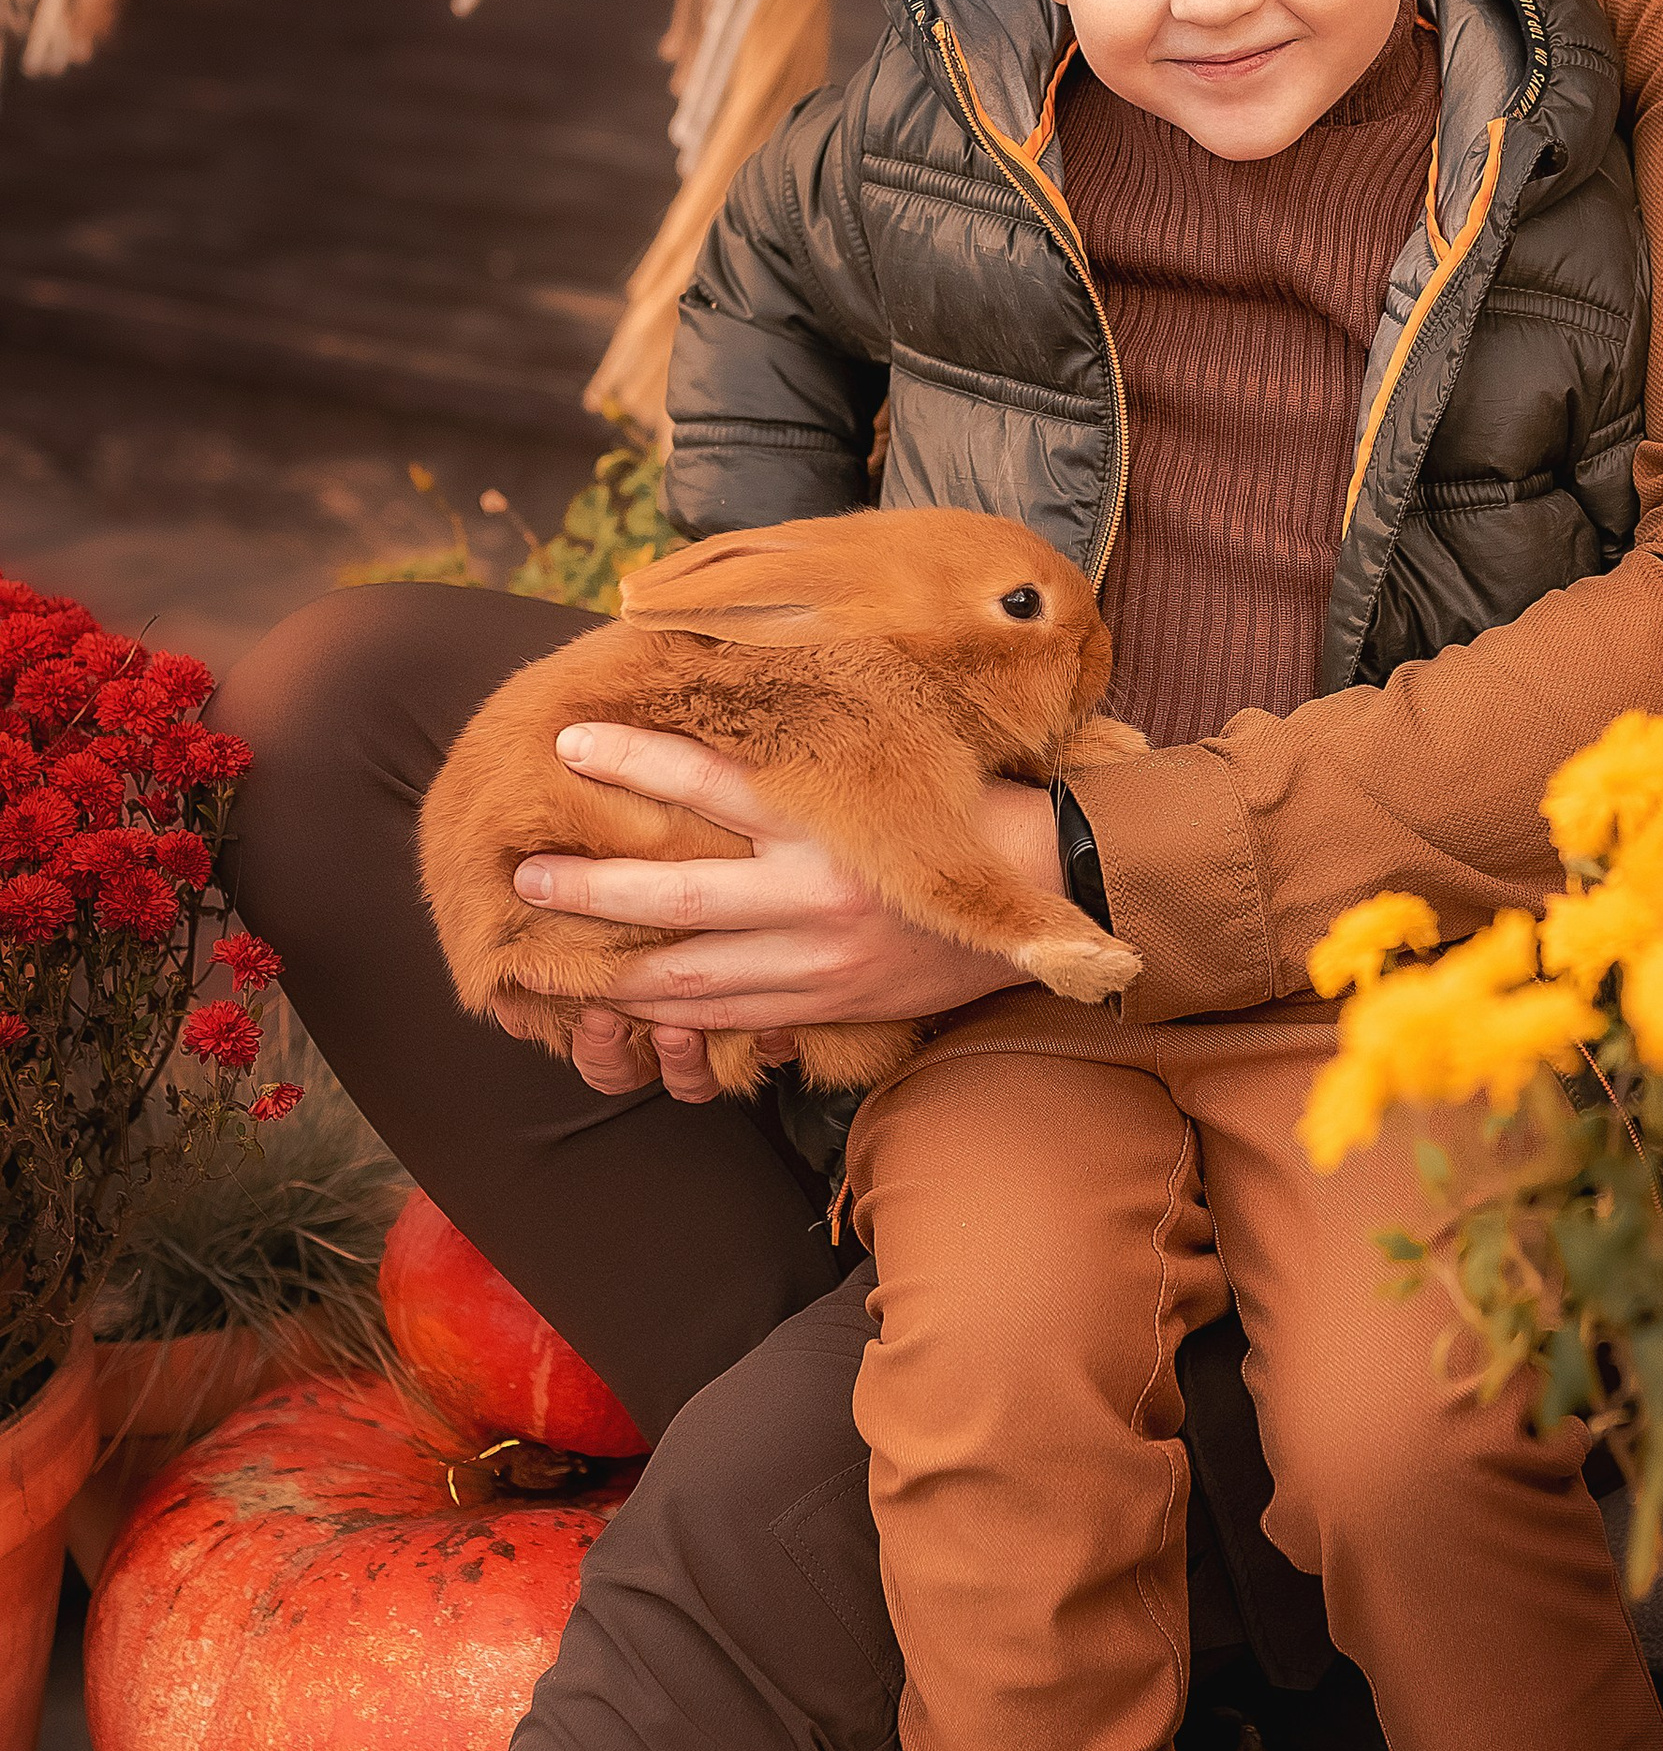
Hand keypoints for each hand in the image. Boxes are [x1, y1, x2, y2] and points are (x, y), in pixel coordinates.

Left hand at [516, 725, 1064, 1103]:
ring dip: (612, 970)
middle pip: (682, 898)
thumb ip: (797, 767)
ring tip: (545, 954)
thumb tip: (702, 731)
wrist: (1047, 893)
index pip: (715, 783)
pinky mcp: (830, 1007)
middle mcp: (822, 897)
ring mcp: (824, 964)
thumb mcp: (882, 774)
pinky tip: (620, 1003)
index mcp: (834, 825)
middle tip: (526, 875)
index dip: (637, 759)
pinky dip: (670, 1015)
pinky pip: (733, 1019)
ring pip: (695, 978)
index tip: (568, 739)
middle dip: (594, 890)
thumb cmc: (958, 813)